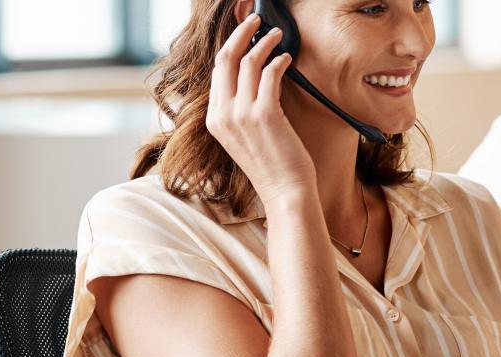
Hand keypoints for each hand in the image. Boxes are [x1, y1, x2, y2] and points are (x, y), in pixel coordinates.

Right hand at [206, 14, 316, 204]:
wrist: (285, 192)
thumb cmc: (272, 165)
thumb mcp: (244, 137)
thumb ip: (240, 110)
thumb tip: (252, 76)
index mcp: (214, 119)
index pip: (216, 71)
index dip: (231, 47)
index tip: (244, 34)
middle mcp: (223, 115)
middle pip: (225, 59)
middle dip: (241, 33)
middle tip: (256, 20)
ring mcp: (242, 115)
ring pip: (248, 62)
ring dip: (265, 42)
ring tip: (278, 34)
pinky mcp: (265, 115)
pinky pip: (269, 74)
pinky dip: (279, 60)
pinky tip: (287, 58)